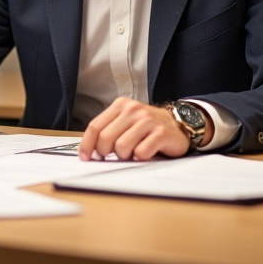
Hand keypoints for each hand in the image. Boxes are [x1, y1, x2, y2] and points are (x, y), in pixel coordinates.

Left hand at [79, 97, 201, 160]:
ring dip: (124, 156)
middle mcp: (132, 109)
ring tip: (132, 152)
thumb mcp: (125, 122)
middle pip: (106, 138)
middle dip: (106, 153)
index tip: (84, 157)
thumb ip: (108, 130)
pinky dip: (140, 158)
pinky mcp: (161, 133)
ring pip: (122, 147)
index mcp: (120, 105)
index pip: (95, 126)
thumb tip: (89, 151)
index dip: (87, 144)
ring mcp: (147, 120)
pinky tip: (145, 152)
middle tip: (115, 155)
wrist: (178, 124)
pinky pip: (141, 152)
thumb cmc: (147, 127)